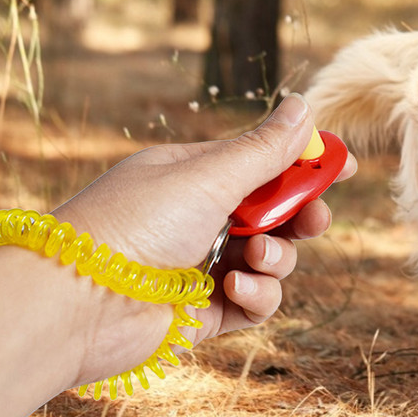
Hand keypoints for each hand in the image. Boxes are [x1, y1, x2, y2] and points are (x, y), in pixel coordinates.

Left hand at [51, 94, 355, 384]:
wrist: (73, 302)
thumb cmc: (134, 223)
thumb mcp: (208, 176)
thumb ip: (264, 149)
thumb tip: (302, 106)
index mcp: (196, 175)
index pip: (264, 161)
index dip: (305, 163)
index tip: (344, 165)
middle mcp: (200, 217)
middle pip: (274, 212)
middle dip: (300, 215)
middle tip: (314, 218)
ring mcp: (201, 264)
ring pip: (270, 257)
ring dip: (276, 257)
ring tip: (257, 257)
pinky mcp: (202, 310)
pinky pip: (253, 299)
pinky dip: (257, 293)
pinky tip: (237, 288)